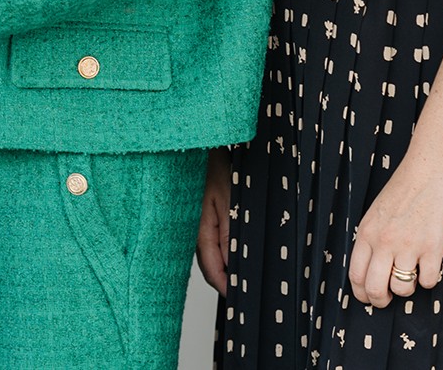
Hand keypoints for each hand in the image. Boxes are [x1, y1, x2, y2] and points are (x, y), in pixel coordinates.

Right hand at [196, 147, 231, 293]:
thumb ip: (231, 236)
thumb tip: (235, 268)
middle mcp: (192, 232)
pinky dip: (220, 247)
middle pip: (211, 267)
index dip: (229, 289)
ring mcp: (192, 225)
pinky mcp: (195, 217)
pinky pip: (207, 240)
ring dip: (226, 263)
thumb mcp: (230, 200)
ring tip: (245, 267)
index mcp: (200, 232)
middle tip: (249, 286)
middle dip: (228, 279)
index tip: (245, 298)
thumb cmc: (211, 165)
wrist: (196, 143)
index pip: (213, 274)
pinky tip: (231, 245)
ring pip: (210, 254)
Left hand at [348, 152, 442, 307]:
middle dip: (380, 300)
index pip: (355, 274)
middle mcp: (384, 241)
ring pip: (402, 289)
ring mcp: (409, 246)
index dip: (360, 293)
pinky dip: (430, 279)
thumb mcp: (377, 212)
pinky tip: (430, 265)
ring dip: (407, 289)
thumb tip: (372, 266)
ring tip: (412, 276)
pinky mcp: (433, 248)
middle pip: (374, 288)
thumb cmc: (406, 188)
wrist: (432, 169)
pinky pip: (429, 281)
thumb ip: (373, 237)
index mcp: (366, 232)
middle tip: (387, 300)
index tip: (367, 297)